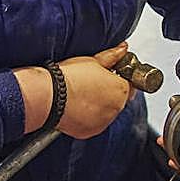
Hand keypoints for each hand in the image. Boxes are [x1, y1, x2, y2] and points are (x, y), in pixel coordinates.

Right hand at [16, 43, 132, 138]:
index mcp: (120, 90)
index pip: (130, 85)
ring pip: (107, 112)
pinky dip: (88, 117)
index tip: (110, 76)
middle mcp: (116, 108)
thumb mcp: (93, 60)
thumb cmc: (69, 77)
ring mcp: (103, 121)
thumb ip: (113, 55)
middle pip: (119, 99)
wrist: (49, 95)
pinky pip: (94, 123)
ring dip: (100, 106)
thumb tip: (123, 49)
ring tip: (82, 95)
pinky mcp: (90, 131)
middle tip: (92, 84)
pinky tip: (77, 106)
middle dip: (109, 92)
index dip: (119, 79)